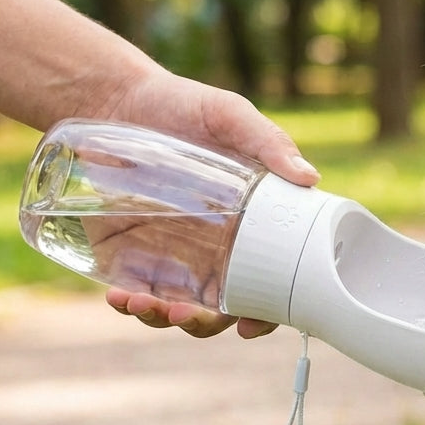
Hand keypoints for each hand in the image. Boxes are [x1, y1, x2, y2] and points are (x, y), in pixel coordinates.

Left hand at [98, 73, 318, 338]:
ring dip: (165, 317)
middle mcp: (220, 248)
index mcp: (256, 223)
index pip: (272, 279)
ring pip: (181, 306)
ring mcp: (175, 254)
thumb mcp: (229, 115)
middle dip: (205, 323)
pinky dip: (131, 304)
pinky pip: (139, 292)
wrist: (114, 97)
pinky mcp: (133, 253)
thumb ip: (268, 142)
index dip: (267, 312)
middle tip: (185, 313)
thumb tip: (310, 178)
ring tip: (143, 304)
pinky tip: (121, 297)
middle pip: (225, 307)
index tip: (247, 326)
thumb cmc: (182, 104)